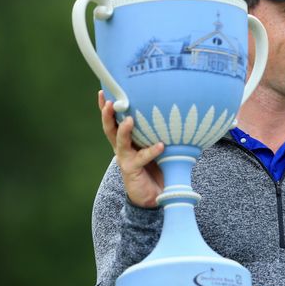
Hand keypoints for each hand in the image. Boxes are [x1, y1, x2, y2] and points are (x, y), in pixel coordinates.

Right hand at [98, 90, 164, 207]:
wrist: (155, 195)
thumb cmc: (158, 166)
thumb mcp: (158, 145)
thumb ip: (162, 132)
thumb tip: (180, 109)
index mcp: (127, 140)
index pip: (114, 120)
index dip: (107, 106)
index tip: (104, 90)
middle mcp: (122, 147)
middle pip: (110, 128)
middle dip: (107, 114)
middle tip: (109, 102)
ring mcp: (125, 158)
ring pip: (120, 142)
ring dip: (123, 130)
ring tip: (129, 120)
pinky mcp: (132, 170)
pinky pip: (142, 158)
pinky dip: (152, 151)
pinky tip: (161, 145)